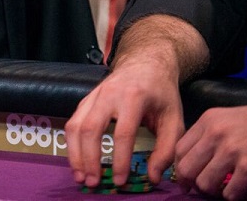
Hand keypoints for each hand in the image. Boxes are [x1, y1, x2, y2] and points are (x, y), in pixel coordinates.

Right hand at [65, 55, 186, 188]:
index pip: (122, 133)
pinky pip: (72, 122)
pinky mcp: (85, 100)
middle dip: (89, 159)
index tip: (120, 181)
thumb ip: (167, 149)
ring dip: (75, 154)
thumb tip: (152, 177)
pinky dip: (72, 144)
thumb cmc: (161, 93)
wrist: (145, 63)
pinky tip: (77, 162)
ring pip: (76, 125)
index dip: (120, 160)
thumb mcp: (174, 119)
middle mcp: (108, 94)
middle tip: (93, 183)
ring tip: (81, 177)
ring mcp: (93, 95)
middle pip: (91, 129)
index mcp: (133, 97)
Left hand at [173, 86, 246, 198]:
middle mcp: (216, 134)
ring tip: (228, 187)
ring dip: (215, 192)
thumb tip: (199, 158)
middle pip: (186, 168)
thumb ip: (213, 134)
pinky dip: (236, 196)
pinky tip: (245, 188)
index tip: (186, 179)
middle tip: (204, 189)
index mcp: (209, 120)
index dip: (181, 168)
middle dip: (193, 183)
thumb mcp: (232, 118)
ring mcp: (232, 152)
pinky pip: (231, 194)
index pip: (179, 149)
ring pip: (205, 184)